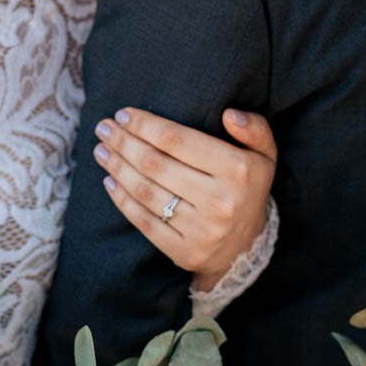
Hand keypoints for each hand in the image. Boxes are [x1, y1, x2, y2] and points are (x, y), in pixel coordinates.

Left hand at [93, 106, 276, 289]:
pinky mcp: (184, 251)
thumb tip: (229, 114)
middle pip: (156, 164)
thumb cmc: (247, 189)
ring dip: (117, 168)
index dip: (145, 125)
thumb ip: (255, 128)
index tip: (123, 114)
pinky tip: (109, 181)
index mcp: (237, 170)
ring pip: (146, 191)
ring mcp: (201, 229)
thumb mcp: (264, 154)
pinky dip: (122, 200)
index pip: (178, 140)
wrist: (246, 247)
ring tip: (101, 151)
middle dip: (124, 142)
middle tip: (103, 128)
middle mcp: (219, 200)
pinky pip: (144, 221)